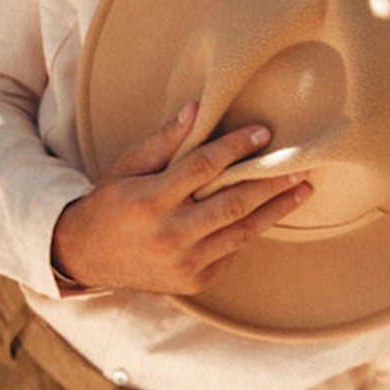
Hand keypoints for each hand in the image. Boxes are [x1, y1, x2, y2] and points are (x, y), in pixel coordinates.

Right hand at [51, 101, 310, 296]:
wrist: (86, 258)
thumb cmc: (110, 203)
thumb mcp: (127, 166)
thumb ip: (165, 141)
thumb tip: (198, 108)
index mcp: (151, 199)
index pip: (203, 167)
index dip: (236, 147)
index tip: (262, 132)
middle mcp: (170, 234)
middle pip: (233, 203)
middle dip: (270, 182)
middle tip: (300, 164)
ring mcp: (184, 262)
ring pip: (242, 232)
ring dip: (276, 210)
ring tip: (302, 189)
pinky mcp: (195, 281)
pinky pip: (232, 252)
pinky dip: (250, 231)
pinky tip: (270, 213)